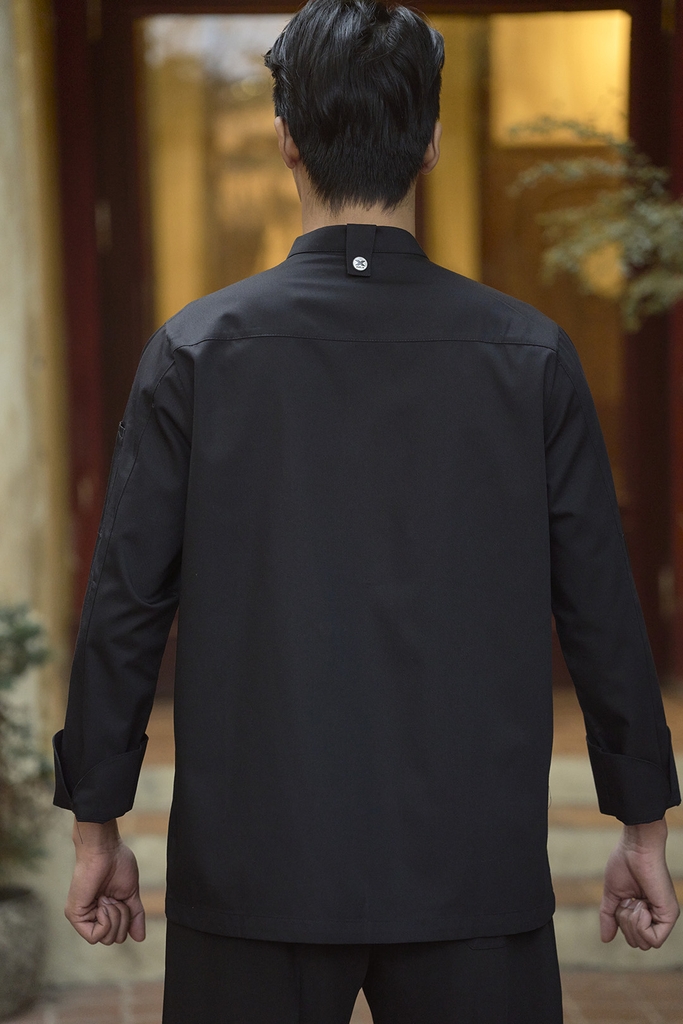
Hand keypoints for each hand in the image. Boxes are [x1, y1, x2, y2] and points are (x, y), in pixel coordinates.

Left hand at [65, 818, 145, 944]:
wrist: (105, 849)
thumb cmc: (117, 863)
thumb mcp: (130, 894)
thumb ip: (135, 916)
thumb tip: (140, 938)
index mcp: (104, 911)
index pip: (119, 934)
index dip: (127, 920)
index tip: (123, 899)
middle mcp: (92, 916)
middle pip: (114, 939)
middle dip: (122, 919)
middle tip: (115, 898)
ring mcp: (83, 917)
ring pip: (106, 939)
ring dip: (115, 917)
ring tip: (108, 897)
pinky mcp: (75, 915)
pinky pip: (95, 936)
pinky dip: (106, 921)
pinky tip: (103, 903)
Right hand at [600, 818, 678, 949]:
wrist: (635, 848)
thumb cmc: (624, 864)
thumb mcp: (613, 895)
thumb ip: (609, 917)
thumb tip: (605, 939)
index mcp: (645, 912)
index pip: (633, 937)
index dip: (621, 924)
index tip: (622, 900)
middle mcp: (657, 917)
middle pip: (638, 943)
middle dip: (625, 923)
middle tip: (628, 900)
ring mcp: (664, 917)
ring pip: (645, 944)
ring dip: (632, 922)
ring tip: (635, 900)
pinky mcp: (670, 915)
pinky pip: (654, 940)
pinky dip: (641, 925)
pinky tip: (641, 905)